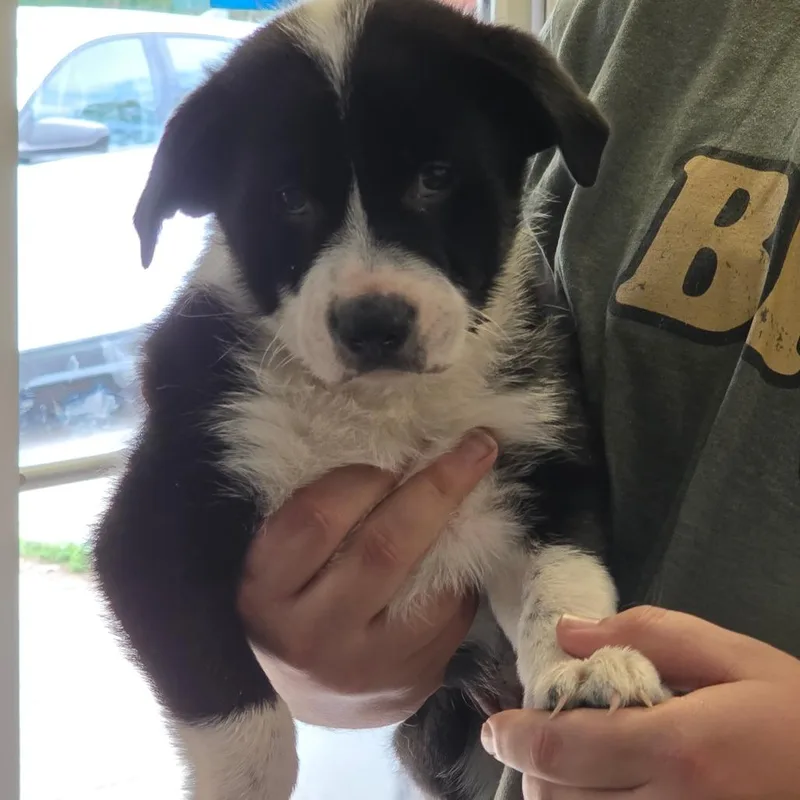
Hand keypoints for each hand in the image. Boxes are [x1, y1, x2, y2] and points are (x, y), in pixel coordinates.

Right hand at [237, 430, 497, 728]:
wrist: (310, 694)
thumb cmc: (294, 604)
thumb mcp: (284, 562)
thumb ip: (321, 514)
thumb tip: (396, 451)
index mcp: (268, 592)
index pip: (316, 519)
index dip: (360, 478)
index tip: (390, 457)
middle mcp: (314, 635)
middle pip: (385, 548)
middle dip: (437, 488)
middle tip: (476, 446)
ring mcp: (367, 668)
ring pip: (433, 586)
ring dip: (459, 533)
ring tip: (473, 497)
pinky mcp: (412, 684)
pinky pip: (453, 617)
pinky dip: (462, 577)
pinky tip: (460, 555)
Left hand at [482, 606, 799, 798]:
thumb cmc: (796, 716)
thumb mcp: (733, 657)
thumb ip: (646, 635)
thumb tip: (568, 633)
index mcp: (677, 747)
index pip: (561, 748)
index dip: (513, 737)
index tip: (496, 728)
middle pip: (559, 799)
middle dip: (532, 768)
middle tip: (537, 738)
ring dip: (557, 797)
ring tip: (568, 766)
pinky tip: (602, 790)